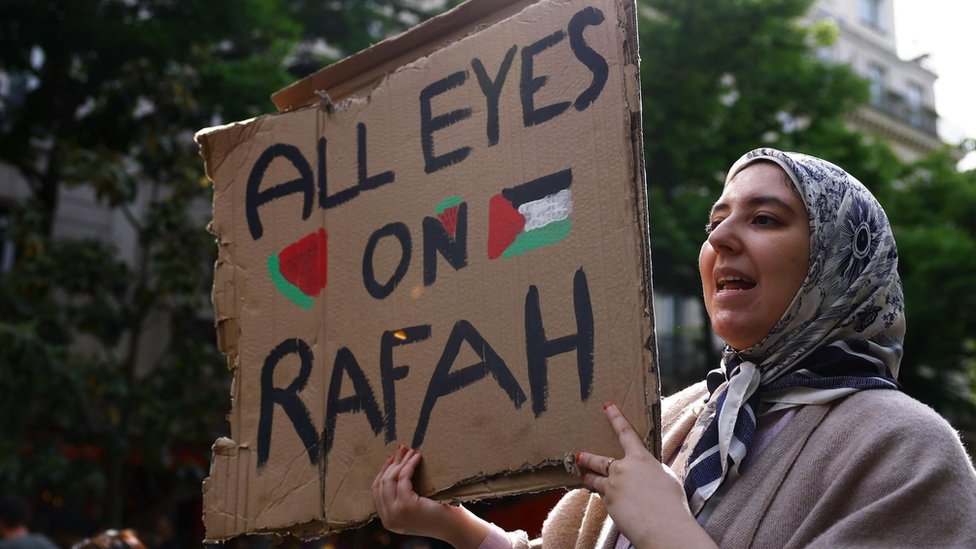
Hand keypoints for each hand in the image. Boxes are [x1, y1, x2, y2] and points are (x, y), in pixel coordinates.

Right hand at [371, 444, 491, 548]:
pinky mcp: (406, 506)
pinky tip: (418, 457)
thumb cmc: (439, 514)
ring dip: (401, 462)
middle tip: (402, 448)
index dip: (383, 472)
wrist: (455, 527)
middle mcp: (388, 519)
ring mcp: (395, 513)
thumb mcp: (413, 506)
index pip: (376, 491)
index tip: (392, 459)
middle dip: (392, 463)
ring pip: (390, 479)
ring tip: (410, 450)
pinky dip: (409, 465)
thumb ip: (400, 494)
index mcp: (388, 520)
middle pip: (381, 483)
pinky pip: (403, 478)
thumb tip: (394, 465)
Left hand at [577, 403, 716, 548]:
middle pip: (600, 460)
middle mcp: (622, 469)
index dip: (615, 418)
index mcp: (640, 459)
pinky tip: (612, 502)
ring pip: (595, 479)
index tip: (607, 407)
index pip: (625, 433)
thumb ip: (650, 470)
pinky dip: (606, 498)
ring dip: (589, 476)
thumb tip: (644, 471)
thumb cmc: (671, 503)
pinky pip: (604, 498)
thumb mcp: (665, 477)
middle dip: (588, 457)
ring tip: (582, 474)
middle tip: (579, 455)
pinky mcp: (608, 504)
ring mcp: (612, 487)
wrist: (663, 527)